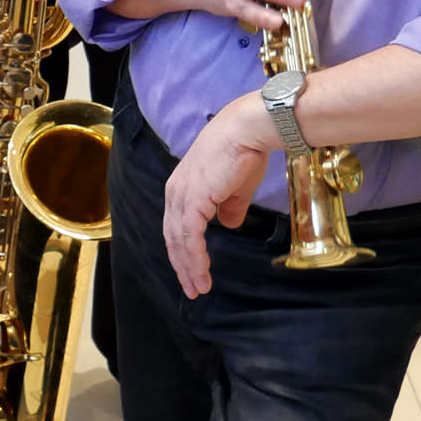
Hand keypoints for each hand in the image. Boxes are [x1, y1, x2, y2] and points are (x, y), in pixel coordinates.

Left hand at [163, 93, 274, 297]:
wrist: (247, 132)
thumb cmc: (243, 153)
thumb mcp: (235, 188)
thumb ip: (229, 207)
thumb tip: (228, 224)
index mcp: (182, 188)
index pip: (177, 226)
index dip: (184, 251)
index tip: (193, 273)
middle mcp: (176, 192)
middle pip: (173, 237)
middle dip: (182, 266)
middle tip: (193, 289)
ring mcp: (182, 195)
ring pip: (179, 240)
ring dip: (189, 267)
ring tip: (199, 287)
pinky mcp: (193, 198)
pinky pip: (190, 235)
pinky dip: (194, 256)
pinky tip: (202, 271)